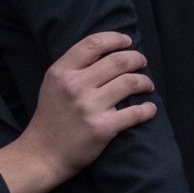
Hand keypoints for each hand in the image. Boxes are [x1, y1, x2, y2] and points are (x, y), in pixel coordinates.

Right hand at [0, 29, 153, 192]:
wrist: (42, 153)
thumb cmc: (51, 117)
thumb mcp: (52, 84)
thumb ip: (74, 67)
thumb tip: (107, 51)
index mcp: (61, 72)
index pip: (93, 43)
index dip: (115, 39)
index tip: (127, 41)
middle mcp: (75, 86)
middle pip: (118, 61)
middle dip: (137, 58)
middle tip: (142, 62)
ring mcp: (89, 106)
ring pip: (130, 82)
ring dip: (145, 82)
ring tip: (147, 85)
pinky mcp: (102, 127)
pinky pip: (135, 113)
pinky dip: (148, 109)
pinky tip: (150, 109)